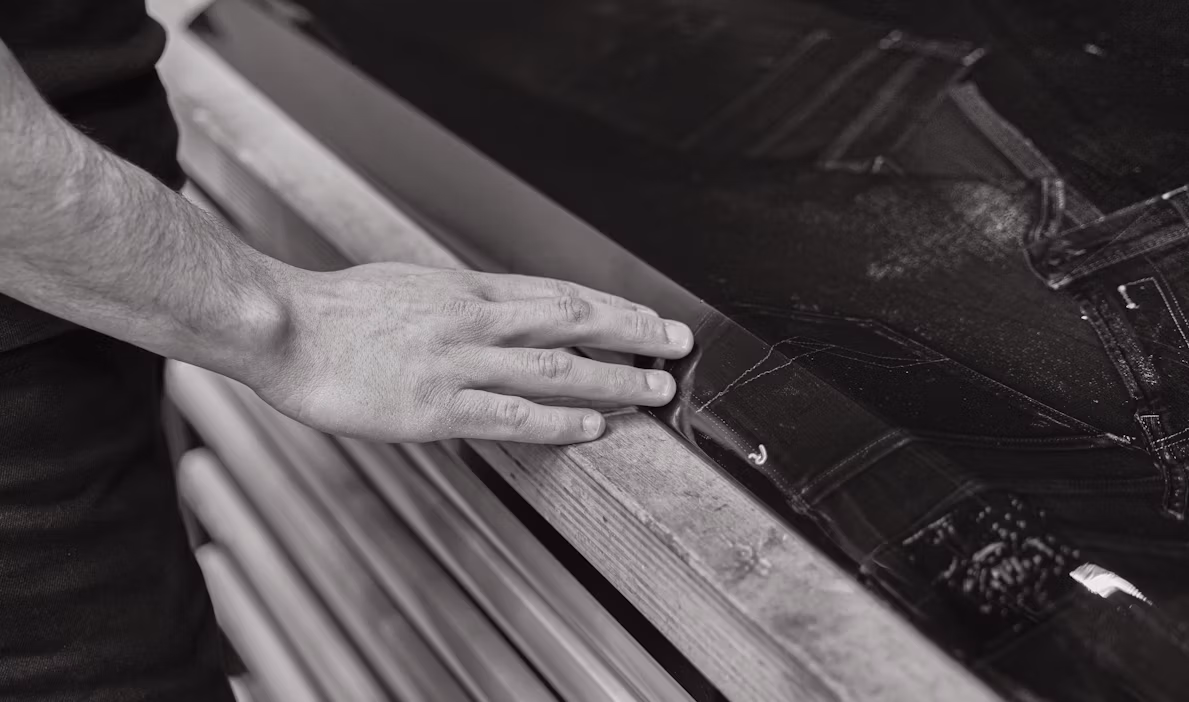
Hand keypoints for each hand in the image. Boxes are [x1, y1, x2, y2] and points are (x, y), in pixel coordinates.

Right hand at [252, 263, 693, 443]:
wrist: (282, 327)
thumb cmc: (338, 310)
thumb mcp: (412, 286)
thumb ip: (461, 303)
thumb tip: (502, 314)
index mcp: (467, 291)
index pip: (559, 295)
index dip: (612, 308)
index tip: (650, 318)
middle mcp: (472, 320)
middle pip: (572, 322)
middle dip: (632, 335)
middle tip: (678, 345)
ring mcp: (456, 362)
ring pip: (553, 367)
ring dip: (612, 379)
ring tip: (655, 391)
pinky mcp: (434, 407)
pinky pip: (510, 415)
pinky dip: (557, 422)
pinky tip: (592, 428)